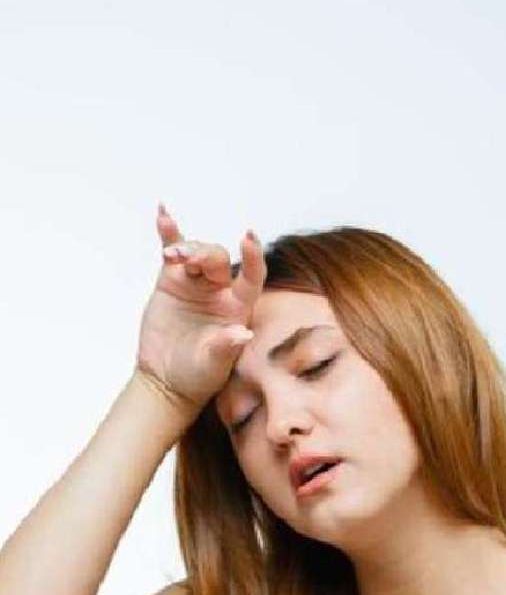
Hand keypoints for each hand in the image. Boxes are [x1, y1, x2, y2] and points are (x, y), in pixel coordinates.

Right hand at [135, 203, 265, 415]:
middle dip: (205, 254)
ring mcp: (196, 283)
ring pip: (196, 252)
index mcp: (239, 307)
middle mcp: (221, 291)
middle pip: (219, 259)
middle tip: (188, 260)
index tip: (249, 238)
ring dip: (185, 247)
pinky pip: (171, 252)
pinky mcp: (171, 281)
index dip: (253, 257)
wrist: (166, 380)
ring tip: (172, 255)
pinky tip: (163, 214)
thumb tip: (243, 334)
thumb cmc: (197, 376)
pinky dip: (168, 234)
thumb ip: (226, 346)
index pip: (252, 276)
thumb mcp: (213, 365)